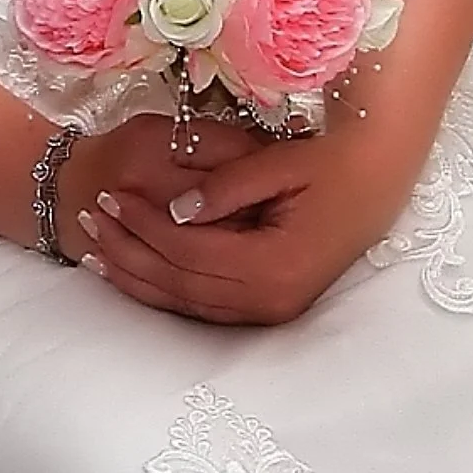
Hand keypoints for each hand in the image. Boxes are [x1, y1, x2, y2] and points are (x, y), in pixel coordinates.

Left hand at [76, 123, 410, 327]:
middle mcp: (272, 298)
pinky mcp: (272, 307)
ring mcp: (273, 309)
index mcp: (275, 264)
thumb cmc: (336, 165)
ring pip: (187, 302)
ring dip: (139, 277)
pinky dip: (165, 290)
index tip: (110, 195)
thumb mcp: (282, 163)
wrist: (383, 181)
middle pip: (181, 282)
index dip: (144, 226)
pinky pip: (204, 306)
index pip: (189, 250)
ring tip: (94, 252)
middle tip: (89, 218)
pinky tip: (135, 274)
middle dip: (129, 252)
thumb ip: (227, 186)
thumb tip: (175, 208)